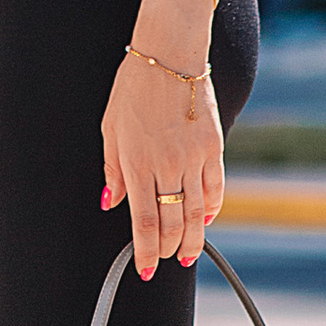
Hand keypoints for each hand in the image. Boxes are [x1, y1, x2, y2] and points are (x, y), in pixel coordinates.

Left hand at [101, 42, 225, 277]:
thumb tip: (110, 203)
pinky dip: (212, 207)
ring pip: (197, 211)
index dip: (146, 251)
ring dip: (193, 237)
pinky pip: (216, 187)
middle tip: (167, 261)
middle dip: (169, 249)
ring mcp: (193, 157)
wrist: (170, 56)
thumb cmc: (133, 89)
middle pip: (172, 222)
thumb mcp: (110, 128)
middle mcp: (167, 165)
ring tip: (188, 255)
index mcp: (137, 164)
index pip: (144, 222)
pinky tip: (206, 218)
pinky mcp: (213, 147)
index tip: (145, 269)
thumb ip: (113, 170)